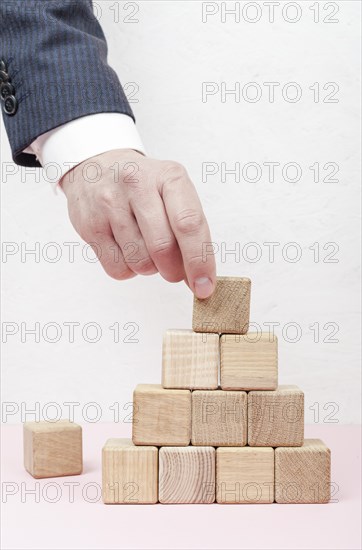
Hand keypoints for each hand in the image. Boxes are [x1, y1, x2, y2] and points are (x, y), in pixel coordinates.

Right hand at [60, 149, 215, 298]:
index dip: (200, 261)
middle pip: (163, 248)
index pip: (189, 223)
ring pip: (141, 262)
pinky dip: (129, 270)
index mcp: (169, 176)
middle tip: (175, 271)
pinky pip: (118, 269)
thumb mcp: (173, 192)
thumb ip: (190, 230)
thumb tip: (199, 279)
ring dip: (150, 269)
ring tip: (146, 248)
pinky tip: (127, 250)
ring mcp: (110, 203)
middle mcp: (138, 184)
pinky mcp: (90, 225)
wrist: (96, 167)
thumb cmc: (144, 186)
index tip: (204, 287)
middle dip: (174, 271)